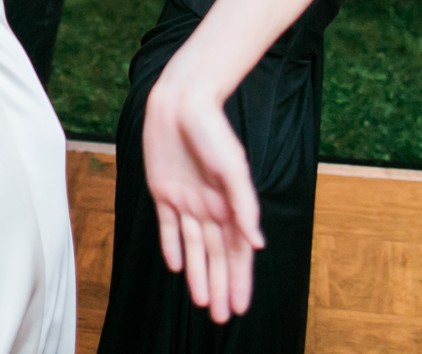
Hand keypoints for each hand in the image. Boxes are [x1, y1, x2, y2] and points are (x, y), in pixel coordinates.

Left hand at [142, 76, 261, 322]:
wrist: (181, 103)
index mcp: (231, 205)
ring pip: (195, 248)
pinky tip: (178, 268)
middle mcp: (211, 207)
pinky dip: (174, 248)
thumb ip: (244, 206)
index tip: (239, 308)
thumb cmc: (213, 132)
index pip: (237, 253)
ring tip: (202, 304)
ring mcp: (187, 201)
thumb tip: (258, 244)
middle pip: (217, 257)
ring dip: (199, 275)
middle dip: (220, 287)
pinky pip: (169, 228)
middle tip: (221, 317)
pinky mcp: (164, 192)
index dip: (239, 281)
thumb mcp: (233, 169)